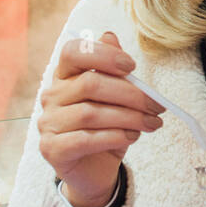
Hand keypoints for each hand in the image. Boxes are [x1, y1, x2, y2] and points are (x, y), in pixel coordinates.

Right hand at [37, 31, 164, 206]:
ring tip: (152, 123)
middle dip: (131, 94)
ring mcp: (48, 123)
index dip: (103, 55)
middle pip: (91, 84)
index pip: (73, 52)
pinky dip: (114, 136)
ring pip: (91, 113)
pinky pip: (86, 139)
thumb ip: (113, 69)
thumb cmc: (106, 128)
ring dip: (129, 117)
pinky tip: (132, 136)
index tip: (132, 67)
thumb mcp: (116, 98)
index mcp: (64, 76)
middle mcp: (51, 96)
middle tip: (157, 105)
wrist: (95, 171)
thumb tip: (110, 35)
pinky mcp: (51, 149)